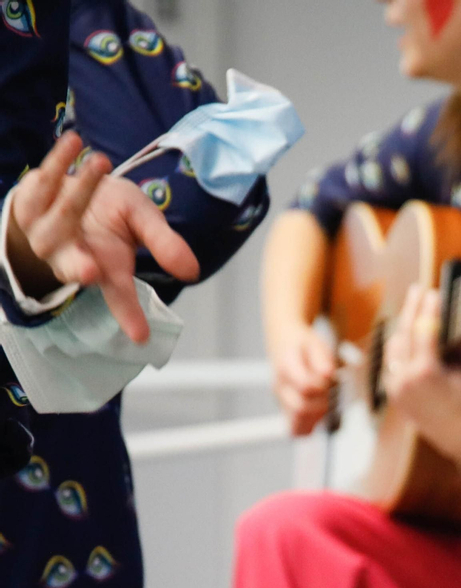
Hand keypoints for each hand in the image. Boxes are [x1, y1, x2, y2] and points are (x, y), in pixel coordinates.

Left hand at [4, 132, 198, 342]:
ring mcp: (46, 228)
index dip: (129, 314)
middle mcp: (71, 253)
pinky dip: (59, 159)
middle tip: (91, 271)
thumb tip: (192, 270)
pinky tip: (76, 141)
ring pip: (58, 216)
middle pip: (70, 264)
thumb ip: (164, 243)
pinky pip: (43, 178)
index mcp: (102, 266)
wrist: (73, 183)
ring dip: (79, 190)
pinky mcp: (32, 197)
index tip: (141, 337)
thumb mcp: (144, 223)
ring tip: (101, 164)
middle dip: (77, 268)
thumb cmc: (113, 210)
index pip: (118, 294)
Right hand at [269, 327, 338, 434]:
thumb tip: (327, 375)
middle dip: (323, 404)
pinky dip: (310, 426)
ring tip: (326, 402)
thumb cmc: (303, 345)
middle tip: (330, 393)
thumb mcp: (316, 343)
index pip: (306, 387)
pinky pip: (295, 429)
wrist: (282, 342)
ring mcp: (280, 399)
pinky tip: (319, 415)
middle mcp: (279, 385)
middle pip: (300, 408)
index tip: (331, 380)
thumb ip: (322, 359)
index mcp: (286, 366)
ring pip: (297, 422)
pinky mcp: (284, 409)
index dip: (323, 387)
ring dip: (318, 416)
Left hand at [382, 284, 460, 458]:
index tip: (434, 292)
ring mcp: (395, 388)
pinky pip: (392, 362)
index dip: (429, 309)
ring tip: (412, 308)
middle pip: (404, 334)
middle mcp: (405, 380)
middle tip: (417, 290)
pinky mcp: (393, 393)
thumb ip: (459, 342)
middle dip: (411, 309)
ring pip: (393, 347)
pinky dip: (399, 345)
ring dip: (403, 326)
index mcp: (426, 373)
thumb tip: (448, 319)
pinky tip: (407, 332)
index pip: (424, 331)